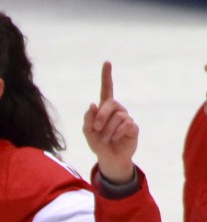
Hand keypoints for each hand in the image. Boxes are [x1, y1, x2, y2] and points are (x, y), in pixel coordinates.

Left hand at [83, 62, 137, 184]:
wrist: (109, 159)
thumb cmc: (99, 144)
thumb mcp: (88, 133)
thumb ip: (88, 120)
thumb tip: (92, 105)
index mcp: (105, 109)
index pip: (107, 90)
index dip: (106, 76)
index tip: (107, 63)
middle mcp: (117, 110)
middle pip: (111, 103)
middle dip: (101, 116)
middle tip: (96, 129)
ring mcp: (126, 118)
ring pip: (118, 116)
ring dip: (107, 130)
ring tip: (105, 139)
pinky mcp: (133, 127)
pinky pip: (126, 124)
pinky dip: (117, 132)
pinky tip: (114, 138)